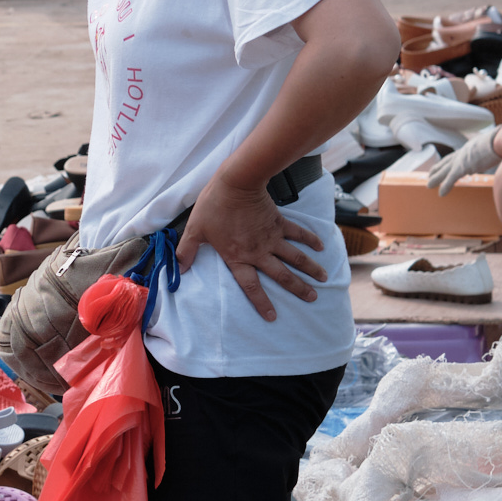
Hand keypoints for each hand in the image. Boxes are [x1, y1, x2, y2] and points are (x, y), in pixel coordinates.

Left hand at [175, 176, 324, 322]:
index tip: (272, 317)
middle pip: (281, 275)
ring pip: (295, 257)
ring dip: (310, 269)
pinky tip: (321, 247)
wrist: (236, 183)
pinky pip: (298, 233)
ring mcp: (272, 237)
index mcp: (238, 257)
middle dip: (298, 289)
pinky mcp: (279, 222)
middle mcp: (258, 252)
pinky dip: (310, 239)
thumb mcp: (195, 230)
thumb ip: (186, 252)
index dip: (261, 302)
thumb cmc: (213, 206)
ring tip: (323, 279)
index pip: (250, 286)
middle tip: (312, 299)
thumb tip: (178, 271)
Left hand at [426, 127, 500, 192]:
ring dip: (436, 178)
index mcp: (470, 147)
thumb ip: (493, 153)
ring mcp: (462, 160)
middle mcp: (463, 153)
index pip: (456, 155)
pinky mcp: (462, 167)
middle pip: (447, 162)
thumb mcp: (495, 146)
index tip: (443, 164)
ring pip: (445, 171)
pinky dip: (445, 186)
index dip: (449, 160)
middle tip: (430, 174)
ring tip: (428, 185)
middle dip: (438, 169)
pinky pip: (451, 179)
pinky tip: (440, 193)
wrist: (501, 139)